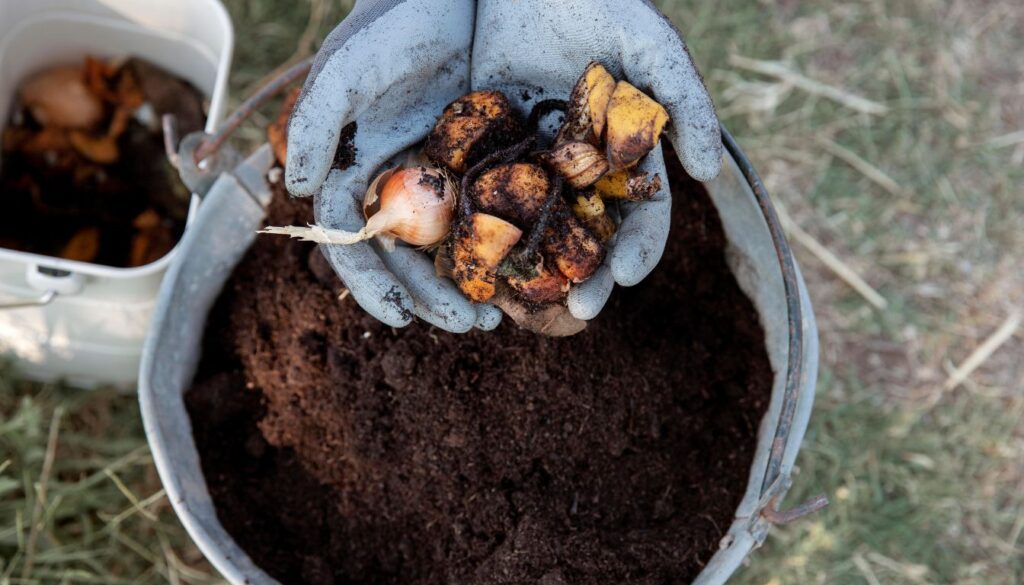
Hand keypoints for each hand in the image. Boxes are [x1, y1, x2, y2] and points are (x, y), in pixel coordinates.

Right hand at [285, 0, 501, 331]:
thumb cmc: (394, 23)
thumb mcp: (350, 68)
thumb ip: (318, 123)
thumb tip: (299, 189)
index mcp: (355, 171)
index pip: (353, 243)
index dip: (371, 284)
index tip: (399, 319)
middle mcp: (395, 183)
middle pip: (406, 258)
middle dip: (431, 297)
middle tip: (472, 326)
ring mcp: (439, 176)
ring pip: (449, 246)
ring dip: (469, 284)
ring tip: (498, 316)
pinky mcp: (482, 164)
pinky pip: (490, 216)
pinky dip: (502, 247)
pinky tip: (525, 272)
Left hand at [472, 0, 721, 319]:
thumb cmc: (600, 2)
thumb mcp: (650, 46)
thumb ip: (685, 103)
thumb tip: (709, 174)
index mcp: (623, 159)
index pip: (641, 218)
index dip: (638, 250)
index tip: (626, 276)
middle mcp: (579, 173)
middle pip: (589, 240)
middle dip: (588, 278)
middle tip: (579, 310)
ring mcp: (531, 166)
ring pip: (535, 231)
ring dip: (533, 270)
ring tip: (526, 302)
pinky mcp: (485, 151)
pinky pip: (482, 198)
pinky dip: (480, 232)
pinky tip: (471, 261)